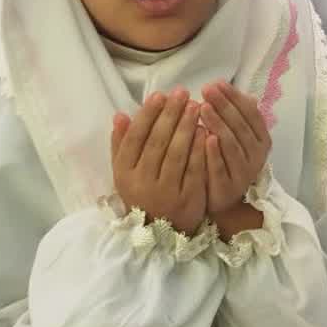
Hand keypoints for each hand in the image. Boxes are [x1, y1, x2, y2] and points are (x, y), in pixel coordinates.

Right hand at [110, 89, 208, 233]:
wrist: (161, 232)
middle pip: (157, 142)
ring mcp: (165, 192)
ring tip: (196, 106)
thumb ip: (121, 144)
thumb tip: (120, 115)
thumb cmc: (143, 193)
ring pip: (176, 153)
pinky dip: (200, 149)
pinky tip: (206, 131)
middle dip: (171, 115)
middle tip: (183, 94)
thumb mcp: (126, 172)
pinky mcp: (187, 200)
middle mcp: (142, 182)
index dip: (148, 114)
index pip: (136, 138)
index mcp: (124, 173)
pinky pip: (194, 169)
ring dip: (187, 127)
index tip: (160, 95)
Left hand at [198, 80, 271, 218]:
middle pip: (241, 126)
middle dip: (224, 106)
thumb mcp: (237, 138)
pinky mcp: (228, 187)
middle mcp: (257, 155)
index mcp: (262, 140)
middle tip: (207, 90)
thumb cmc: (227, 161)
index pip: (251, 113)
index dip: (235, 97)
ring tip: (202, 108)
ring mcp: (244, 172)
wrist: (224, 201)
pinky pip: (221, 167)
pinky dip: (213, 152)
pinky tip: (203, 136)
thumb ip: (239, 117)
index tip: (217, 83)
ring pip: (232, 144)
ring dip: (218, 124)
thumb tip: (248, 95)